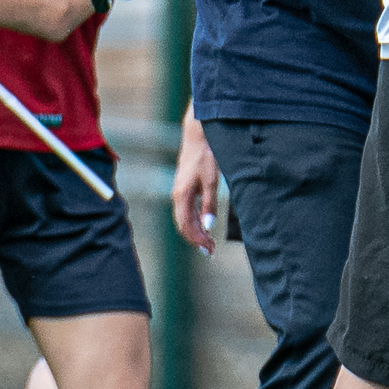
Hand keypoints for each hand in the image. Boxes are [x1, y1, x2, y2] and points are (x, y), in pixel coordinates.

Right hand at [171, 112, 218, 252]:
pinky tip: (205, 227)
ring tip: (209, 242)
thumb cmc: (205, 157)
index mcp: (181, 196)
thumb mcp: (211, 181)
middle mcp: (177, 196)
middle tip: (210, 251)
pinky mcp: (185, 189)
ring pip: (184, 219)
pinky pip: (187, 211)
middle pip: (183, 226)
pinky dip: (195, 222)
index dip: (197, 240)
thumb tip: (207, 227)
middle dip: (196, 240)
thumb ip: (209, 204)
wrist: (198, 136)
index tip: (209, 249)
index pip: (186, 226)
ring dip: (196, 232)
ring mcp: (180, 193)